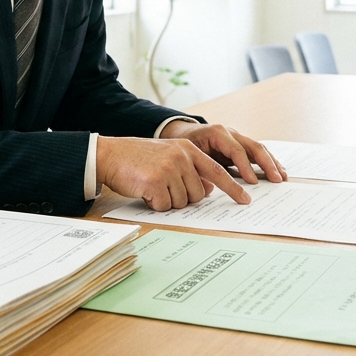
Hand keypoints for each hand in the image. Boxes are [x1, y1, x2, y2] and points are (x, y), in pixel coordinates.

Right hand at [96, 136, 251, 210]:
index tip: (245, 199)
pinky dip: (154, 204)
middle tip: (164, 188)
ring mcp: (169, 168)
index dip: (233, 188)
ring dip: (167, 201)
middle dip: (183, 197)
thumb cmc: (138, 159)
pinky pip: (164, 206)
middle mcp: (182, 157)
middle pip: (198, 194)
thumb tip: (207, 190)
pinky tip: (144, 191)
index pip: (217, 172)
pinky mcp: (155, 181)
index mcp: (188, 150)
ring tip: (152, 186)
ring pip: (182, 202)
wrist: (110, 154)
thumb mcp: (169, 156)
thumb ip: (189, 169)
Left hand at [159, 120, 287, 183]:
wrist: (180, 133)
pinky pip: (257, 152)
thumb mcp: (188, 155)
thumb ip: (200, 167)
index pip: (236, 150)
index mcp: (217, 134)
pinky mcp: (240, 144)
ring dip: (272, 163)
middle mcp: (230, 133)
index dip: (245, 167)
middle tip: (276, 179)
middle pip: (254, 146)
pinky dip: (268, 161)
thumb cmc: (182, 146)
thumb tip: (212, 187)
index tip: (252, 182)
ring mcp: (237, 137)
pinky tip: (277, 171)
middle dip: (267, 164)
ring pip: (259, 148)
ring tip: (282, 177)